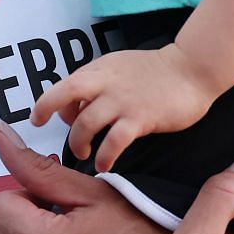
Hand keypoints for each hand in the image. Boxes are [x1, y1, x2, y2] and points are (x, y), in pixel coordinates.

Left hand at [30, 44, 218, 171]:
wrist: (193, 68)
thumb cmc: (156, 72)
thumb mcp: (119, 67)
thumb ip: (98, 84)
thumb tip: (77, 108)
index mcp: (100, 70)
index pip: (65, 85)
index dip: (54, 103)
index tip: (57, 118)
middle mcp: (106, 83)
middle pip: (65, 93)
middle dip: (46, 108)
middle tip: (41, 127)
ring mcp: (122, 101)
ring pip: (86, 123)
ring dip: (78, 143)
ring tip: (83, 155)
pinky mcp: (140, 118)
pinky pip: (114, 141)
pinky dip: (104, 156)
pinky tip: (104, 165)